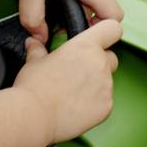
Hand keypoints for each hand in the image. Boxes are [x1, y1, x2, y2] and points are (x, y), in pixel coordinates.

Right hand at [12, 16, 120, 140]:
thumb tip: (33, 43)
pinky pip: (105, 101)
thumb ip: (38, 50)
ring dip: (95, 84)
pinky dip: (95, 103)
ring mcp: (106, 86)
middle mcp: (100, 64)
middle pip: (111, 58)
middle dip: (99, 63)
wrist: (34, 117)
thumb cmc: (33, 88)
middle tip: (78, 72)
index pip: (112, 29)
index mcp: (85, 46)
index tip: (99, 40)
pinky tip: (75, 106)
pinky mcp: (106, 107)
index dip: (107, 33)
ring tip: (72, 93)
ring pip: (107, 81)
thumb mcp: (33, 62)